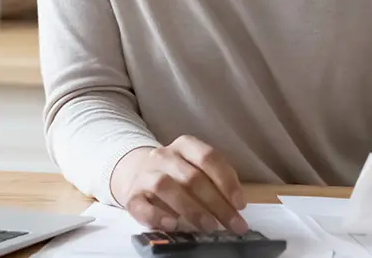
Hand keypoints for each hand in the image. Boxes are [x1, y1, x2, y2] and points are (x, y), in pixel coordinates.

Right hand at [110, 135, 249, 234]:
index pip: (208, 158)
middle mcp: (164, 156)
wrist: (135, 172)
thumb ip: (214, 182)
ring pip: (166, 187)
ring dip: (191, 209)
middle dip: (216, 203)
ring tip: (209, 226)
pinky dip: (158, 216)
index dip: (227, 181)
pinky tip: (174, 224)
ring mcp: (145, 174)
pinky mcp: (132, 196)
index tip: (240, 204)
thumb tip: (235, 207)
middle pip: (192, 177)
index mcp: (184, 145)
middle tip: (232, 224)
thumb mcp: (196, 168)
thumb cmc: (176, 174)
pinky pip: (142, 206)